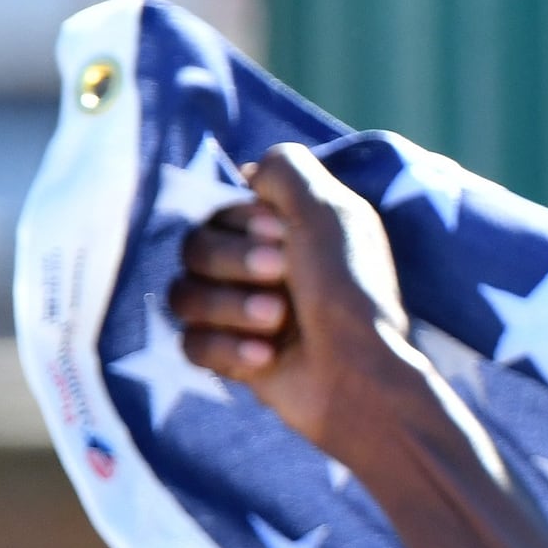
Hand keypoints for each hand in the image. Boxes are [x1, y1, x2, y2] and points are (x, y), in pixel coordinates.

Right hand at [170, 144, 439, 460]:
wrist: (364, 378)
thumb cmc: (351, 292)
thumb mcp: (330, 211)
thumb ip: (287, 169)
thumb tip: (250, 171)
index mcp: (281, 234)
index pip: (215, 211)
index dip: (242, 223)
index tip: (285, 237)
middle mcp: (258, 270)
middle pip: (192, 248)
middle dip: (234, 262)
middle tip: (283, 278)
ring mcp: (242, 315)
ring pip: (183, 295)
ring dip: (230, 306)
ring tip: (278, 321)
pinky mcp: (232, 358)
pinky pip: (189, 343)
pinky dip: (226, 349)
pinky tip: (267, 358)